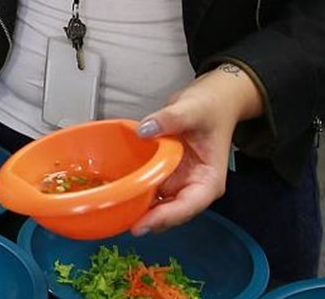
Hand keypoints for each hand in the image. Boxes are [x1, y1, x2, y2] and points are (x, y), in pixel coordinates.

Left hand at [130, 64, 262, 234]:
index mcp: (209, 179)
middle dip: (148, 219)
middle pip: (172, 211)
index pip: (189, 205)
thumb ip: (169, 119)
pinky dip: (136, 190)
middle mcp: (195, 186)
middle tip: (119, 221)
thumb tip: (144, 131)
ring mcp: (180, 181)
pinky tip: (116, 191)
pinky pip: (150, 186)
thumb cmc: (210, 107)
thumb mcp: (192, 109)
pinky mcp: (166, 173)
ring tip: (113, 211)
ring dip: (139, 208)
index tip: (142, 224)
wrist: (212, 99)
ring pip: (159, 204)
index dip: (165, 217)